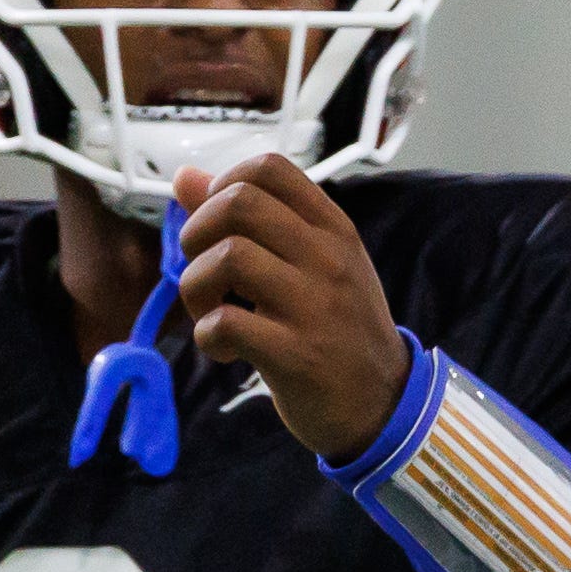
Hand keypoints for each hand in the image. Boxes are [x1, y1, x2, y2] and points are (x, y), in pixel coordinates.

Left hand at [167, 158, 412, 458]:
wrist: (384, 403)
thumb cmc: (339, 328)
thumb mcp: (313, 264)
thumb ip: (255, 220)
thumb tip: (186, 177)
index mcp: (333, 229)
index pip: (269, 168)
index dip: (222, 186)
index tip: (219, 226)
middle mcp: (328, 258)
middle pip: (239, 204)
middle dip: (197, 233)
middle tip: (204, 270)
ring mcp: (315, 306)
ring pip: (227, 257)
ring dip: (196, 286)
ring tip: (209, 312)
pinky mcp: (298, 355)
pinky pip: (227, 324)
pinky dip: (207, 336)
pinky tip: (224, 349)